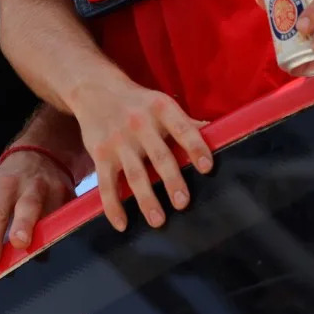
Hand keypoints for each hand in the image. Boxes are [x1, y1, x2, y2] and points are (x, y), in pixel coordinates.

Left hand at [0, 150, 74, 277]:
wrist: (36, 159)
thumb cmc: (1, 188)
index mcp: (0, 188)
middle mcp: (28, 187)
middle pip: (28, 206)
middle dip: (24, 224)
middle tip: (19, 244)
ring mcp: (53, 191)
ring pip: (52, 215)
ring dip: (45, 237)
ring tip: (38, 257)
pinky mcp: (71, 198)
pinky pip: (68, 220)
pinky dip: (60, 234)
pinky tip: (51, 244)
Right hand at [72, 78, 212, 231]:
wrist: (95, 89)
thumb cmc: (138, 102)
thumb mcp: (160, 103)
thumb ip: (185, 122)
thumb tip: (218, 131)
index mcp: (160, 108)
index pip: (182, 128)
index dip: (195, 146)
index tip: (207, 167)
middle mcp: (139, 123)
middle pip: (159, 155)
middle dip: (171, 180)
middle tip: (183, 203)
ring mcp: (118, 140)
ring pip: (134, 173)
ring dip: (146, 198)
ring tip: (158, 221)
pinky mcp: (100, 153)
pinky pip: (106, 183)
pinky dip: (112, 205)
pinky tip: (121, 224)